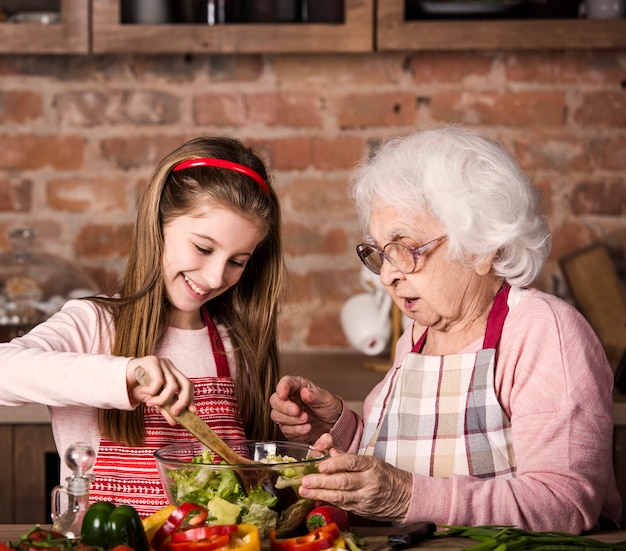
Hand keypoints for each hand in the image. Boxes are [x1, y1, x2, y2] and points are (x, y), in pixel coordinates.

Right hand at [126, 356, 195, 424]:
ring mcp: (163, 363)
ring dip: (162, 399)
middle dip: (183, 400)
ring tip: (150, 404)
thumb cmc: (138, 388)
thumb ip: (165, 408)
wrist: (119, 379)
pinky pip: (159, 381)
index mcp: (173, 374)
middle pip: (186, 384)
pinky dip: (152, 391)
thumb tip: (174, 422)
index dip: (191, 398)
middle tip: (175, 413)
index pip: (188, 385)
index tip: (192, 411)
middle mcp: (170, 367)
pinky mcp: (153, 362)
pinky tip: (143, 391)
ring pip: (172, 385)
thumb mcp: (154, 400)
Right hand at [269, 375, 342, 442]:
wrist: (334, 423)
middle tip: (297, 411)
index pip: (285, 382)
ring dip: (290, 420)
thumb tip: (305, 392)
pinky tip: (307, 428)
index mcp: (298, 386)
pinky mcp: (289, 427)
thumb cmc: (329, 406)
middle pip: (275, 400)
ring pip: (276, 416)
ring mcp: (287, 414)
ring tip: (306, 420)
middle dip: (285, 407)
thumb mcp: (327, 399)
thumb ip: (316, 395)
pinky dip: (295, 430)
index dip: (282, 387)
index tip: (283, 394)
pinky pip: (285, 430)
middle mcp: (290, 399)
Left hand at [298, 449, 412, 521]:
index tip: (321, 466)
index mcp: (371, 465)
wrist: (405, 496)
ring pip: (341, 497)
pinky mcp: (362, 510)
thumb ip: (349, 457)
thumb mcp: (372, 461)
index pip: (352, 463)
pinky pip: (343, 506)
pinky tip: (316, 499)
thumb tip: (330, 452)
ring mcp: (366, 498)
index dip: (335, 464)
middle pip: (343, 482)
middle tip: (306, 481)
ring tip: (305, 491)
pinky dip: (328, 502)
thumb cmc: (386, 475)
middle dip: (322, 482)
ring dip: (320, 494)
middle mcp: (369, 481)